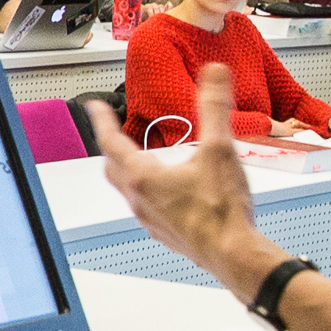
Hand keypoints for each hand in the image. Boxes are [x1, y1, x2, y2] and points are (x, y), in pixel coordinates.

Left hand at [87, 69, 275, 291]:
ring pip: (127, 190)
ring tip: (138, 159)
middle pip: (112, 168)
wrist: (234, 255)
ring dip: (127, 171)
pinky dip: (146, 192)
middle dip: (110, 147)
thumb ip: (214, 108)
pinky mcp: (164, 233)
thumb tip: (213, 74)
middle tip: (112, 132)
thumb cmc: (223, 210)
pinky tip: (166, 191)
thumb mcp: (220, 150)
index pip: (112, 142)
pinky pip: (145, 208)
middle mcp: (140, 200)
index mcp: (145, 177)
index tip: (96, 108)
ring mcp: (150, 220)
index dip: (102, 121)